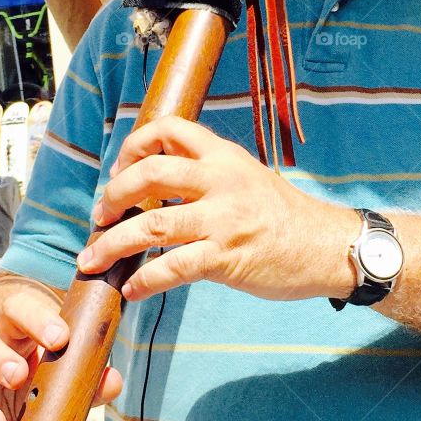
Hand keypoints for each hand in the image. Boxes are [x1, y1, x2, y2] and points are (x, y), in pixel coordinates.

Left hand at [77, 115, 356, 302]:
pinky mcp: (226, 258)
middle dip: (112, 197)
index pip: (168, 130)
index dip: (133, 146)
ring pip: (152, 224)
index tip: (119, 171)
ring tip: (93, 260)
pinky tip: (132, 290)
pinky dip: (144, 281)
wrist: (327, 246)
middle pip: (148, 174)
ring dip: (112, 244)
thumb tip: (156, 185)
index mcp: (225, 157)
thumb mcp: (248, 177)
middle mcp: (221, 181)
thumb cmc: (285, 217)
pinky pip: (172, 268)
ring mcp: (223, 220)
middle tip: (100, 218)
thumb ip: (209, 175)